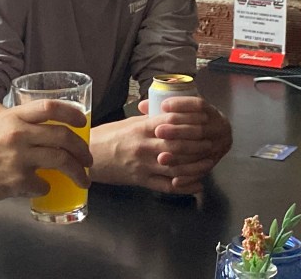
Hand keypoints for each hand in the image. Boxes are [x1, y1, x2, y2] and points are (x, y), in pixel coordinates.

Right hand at [0, 100, 92, 206]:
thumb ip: (20, 125)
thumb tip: (47, 131)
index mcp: (13, 118)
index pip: (50, 108)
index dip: (71, 113)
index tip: (83, 122)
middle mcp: (18, 134)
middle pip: (63, 136)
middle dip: (82, 150)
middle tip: (88, 159)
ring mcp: (18, 158)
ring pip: (61, 161)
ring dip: (78, 172)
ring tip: (83, 179)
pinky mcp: (17, 180)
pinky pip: (44, 184)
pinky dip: (47, 187)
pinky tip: (43, 188)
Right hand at [90, 98, 230, 194]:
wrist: (89, 155)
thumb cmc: (109, 136)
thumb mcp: (130, 122)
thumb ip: (151, 120)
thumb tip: (172, 113)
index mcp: (141, 128)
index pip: (170, 122)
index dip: (189, 121)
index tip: (204, 119)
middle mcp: (143, 146)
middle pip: (177, 145)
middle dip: (197, 144)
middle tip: (211, 142)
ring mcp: (143, 165)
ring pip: (175, 166)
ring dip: (195, 166)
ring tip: (208, 162)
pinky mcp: (141, 181)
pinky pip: (167, 186)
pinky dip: (184, 186)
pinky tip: (197, 184)